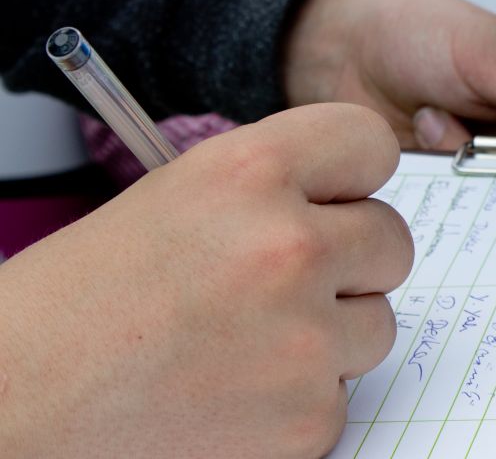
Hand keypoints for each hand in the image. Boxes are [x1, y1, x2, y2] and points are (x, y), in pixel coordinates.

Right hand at [0, 104, 410, 456]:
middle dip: (350, 263)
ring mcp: (304, 338)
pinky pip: (344, 394)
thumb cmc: (78, 304)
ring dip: (330, 334)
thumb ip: (269, 190)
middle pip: (392, 241)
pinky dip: (301, 399)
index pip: (368, 144)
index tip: (339, 196)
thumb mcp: (173, 201)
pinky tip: (234, 392)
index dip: (354, 175)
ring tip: (245, 342)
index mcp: (246, 173)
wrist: (20, 405)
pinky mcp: (309, 416)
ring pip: (377, 323)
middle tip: (286, 283)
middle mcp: (286, 247)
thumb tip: (345, 202)